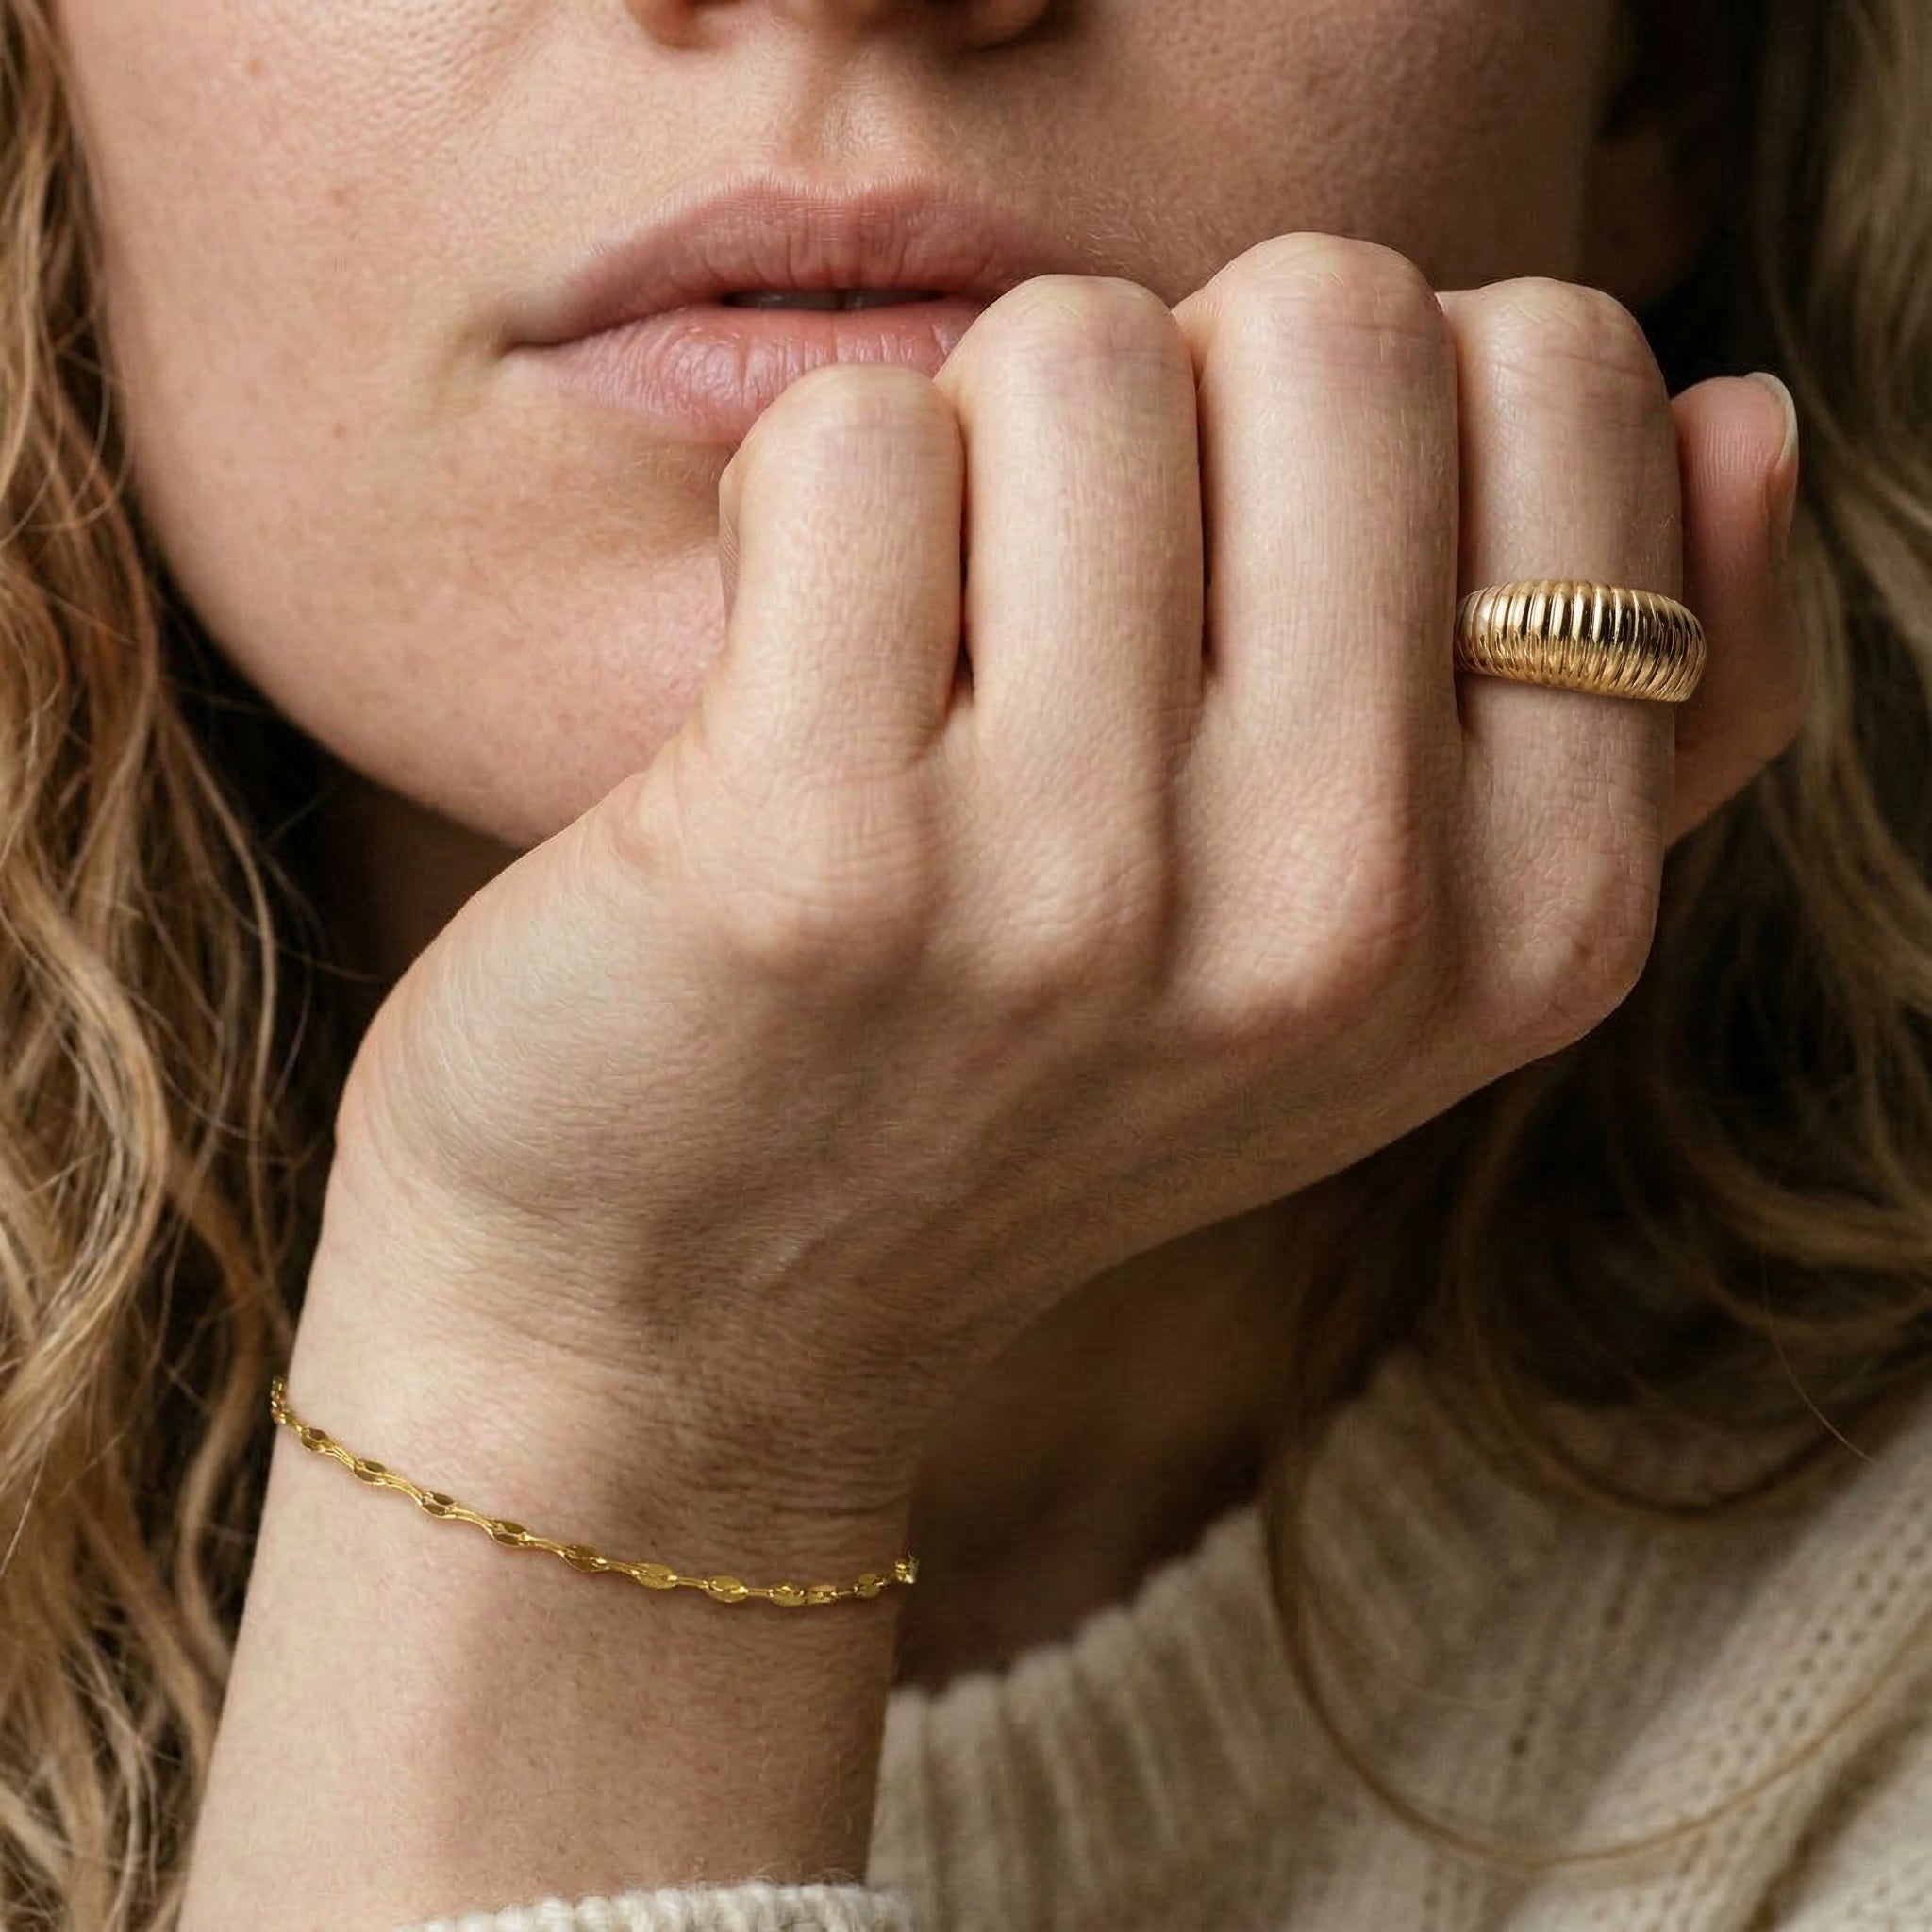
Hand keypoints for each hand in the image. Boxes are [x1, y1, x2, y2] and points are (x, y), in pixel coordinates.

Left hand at [330, 233, 1804, 1516]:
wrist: (703, 1304)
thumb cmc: (1031, 1087)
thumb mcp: (1388, 963)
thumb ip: (1631, 709)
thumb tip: (1742, 406)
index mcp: (1535, 917)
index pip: (1561, 376)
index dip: (1362, 416)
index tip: (1245, 582)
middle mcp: (1349, 914)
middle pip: (1329, 319)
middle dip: (1173, 403)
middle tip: (1062, 603)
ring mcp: (1087, 893)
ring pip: (1076, 354)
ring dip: (972, 458)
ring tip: (920, 662)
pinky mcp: (819, 860)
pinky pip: (851, 445)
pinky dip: (793, 514)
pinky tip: (779, 684)